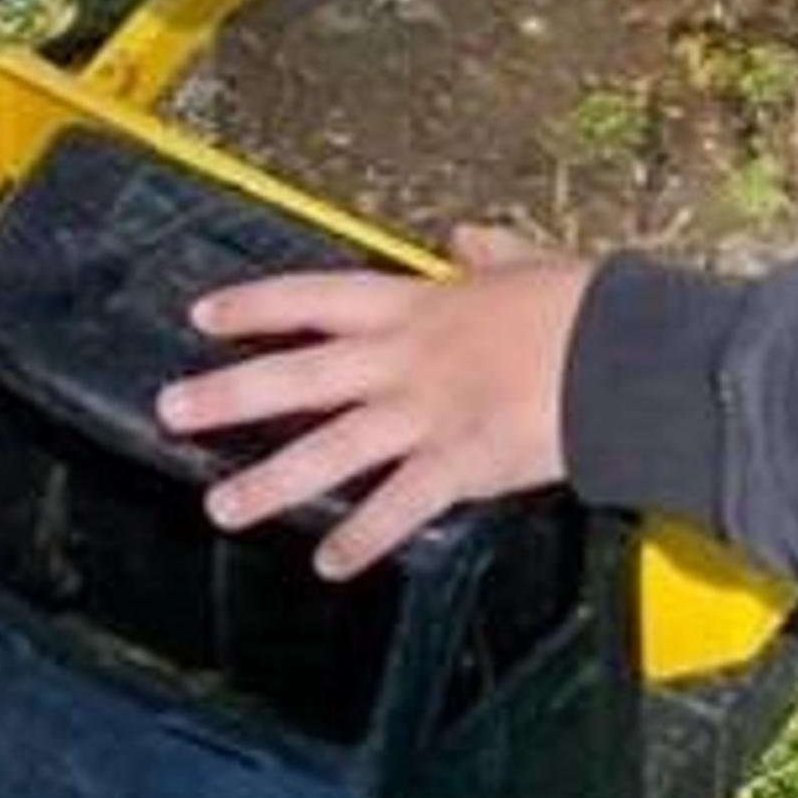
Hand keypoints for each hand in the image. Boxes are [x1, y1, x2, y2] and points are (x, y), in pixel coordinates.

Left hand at [157, 225, 586, 577]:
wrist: (626, 353)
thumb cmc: (586, 305)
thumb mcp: (530, 261)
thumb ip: (491, 252)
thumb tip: (468, 235)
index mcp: (420, 304)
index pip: (317, 298)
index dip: (257, 307)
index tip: (205, 316)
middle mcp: (408, 359)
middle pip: (300, 376)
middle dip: (230, 394)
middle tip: (171, 410)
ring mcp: (428, 414)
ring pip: (331, 450)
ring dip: (271, 480)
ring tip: (221, 505)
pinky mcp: (460, 464)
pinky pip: (399, 508)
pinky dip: (362, 537)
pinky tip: (328, 562)